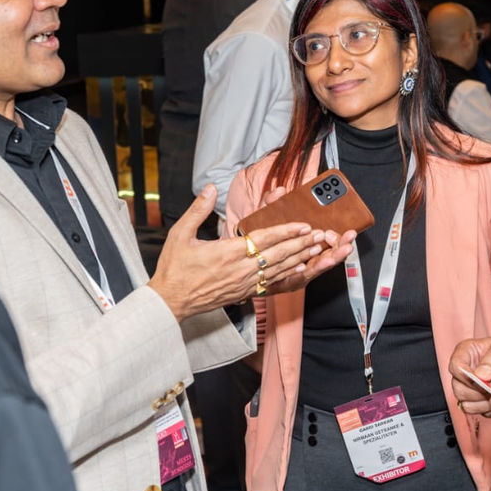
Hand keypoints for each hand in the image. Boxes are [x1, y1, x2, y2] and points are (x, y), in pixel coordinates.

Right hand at [149, 185, 341, 320]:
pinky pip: (271, 283)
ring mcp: (243, 284)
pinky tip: (299, 270)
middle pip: (277, 255)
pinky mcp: (243, 293)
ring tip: (316, 249)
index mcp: (226, 253)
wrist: (170, 301)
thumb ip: (197, 210)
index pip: (264, 240)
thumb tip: (211, 188)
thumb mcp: (180, 234)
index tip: (303, 225)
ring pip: (278, 270)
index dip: (286, 231)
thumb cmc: (174, 268)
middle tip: (319, 235)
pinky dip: (287, 275)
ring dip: (299, 258)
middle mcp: (239, 270)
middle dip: (301, 244)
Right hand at [449, 336, 490, 414]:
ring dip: (482, 402)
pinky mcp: (475, 399)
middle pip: (458, 387)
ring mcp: (468, 385)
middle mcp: (464, 368)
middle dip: (477, 391)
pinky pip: (473, 410)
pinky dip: (486, 409)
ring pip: (463, 401)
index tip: (486, 379)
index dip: (468, 376)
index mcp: (466, 352)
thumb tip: (479, 375)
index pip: (456, 367)